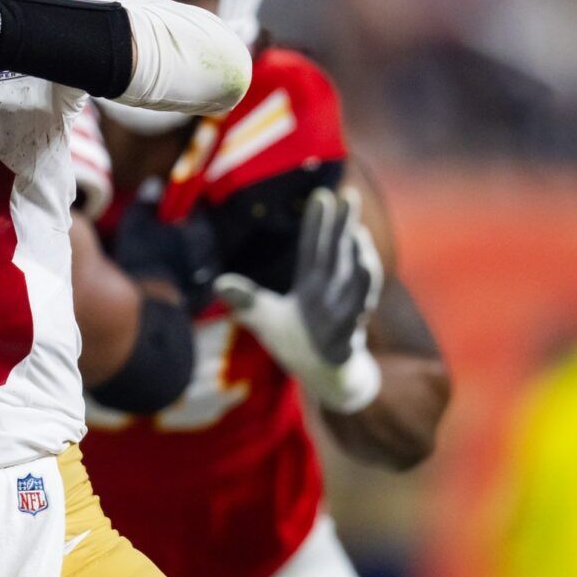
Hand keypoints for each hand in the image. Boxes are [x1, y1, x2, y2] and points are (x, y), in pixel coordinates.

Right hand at [109, 196, 216, 312]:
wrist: (147, 309)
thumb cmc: (142, 261)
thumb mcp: (136, 224)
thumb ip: (147, 202)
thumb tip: (155, 184)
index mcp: (199, 233)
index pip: (196, 214)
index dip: (180, 213)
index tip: (167, 217)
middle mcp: (211, 256)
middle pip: (199, 239)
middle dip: (184, 238)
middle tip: (161, 241)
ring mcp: (209, 280)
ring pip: (198, 263)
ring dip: (185, 261)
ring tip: (161, 266)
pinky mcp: (203, 301)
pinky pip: (196, 285)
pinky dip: (184, 283)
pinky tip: (165, 285)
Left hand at [215, 187, 382, 411]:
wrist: (327, 382)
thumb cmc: (298, 347)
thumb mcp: (265, 320)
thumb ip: (246, 300)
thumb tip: (217, 283)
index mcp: (313, 287)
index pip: (315, 250)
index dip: (317, 224)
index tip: (321, 195)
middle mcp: (331, 296)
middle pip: (339, 257)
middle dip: (344, 227)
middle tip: (349, 195)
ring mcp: (343, 318)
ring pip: (356, 285)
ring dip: (359, 260)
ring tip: (357, 234)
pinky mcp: (346, 343)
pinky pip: (354, 321)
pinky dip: (357, 305)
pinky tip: (359, 293)